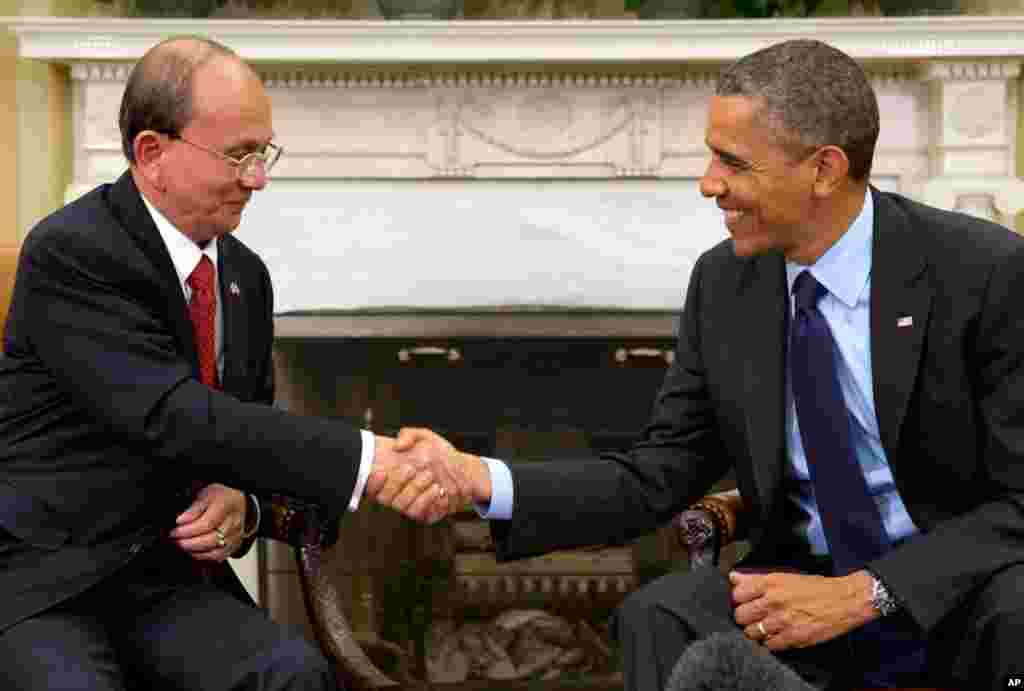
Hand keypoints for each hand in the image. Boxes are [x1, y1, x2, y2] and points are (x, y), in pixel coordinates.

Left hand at [170, 483, 247, 560]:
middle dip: (190, 543)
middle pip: (212, 539)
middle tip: (176, 541)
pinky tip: (194, 551)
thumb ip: (194, 508)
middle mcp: (234, 522)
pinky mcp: (235, 545)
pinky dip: (204, 556)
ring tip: (183, 546)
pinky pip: (219, 556)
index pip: (207, 523)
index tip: (174, 532)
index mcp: (227, 506)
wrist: (238, 501)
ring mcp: (236, 535)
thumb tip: (181, 520)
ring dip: (196, 551)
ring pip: (215, 551)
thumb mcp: (206, 494)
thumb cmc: (221, 497)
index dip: (188, 530)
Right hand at [364, 428, 487, 523]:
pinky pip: (419, 513)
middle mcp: (396, 494)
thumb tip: (398, 444)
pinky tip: (437, 488)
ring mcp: (410, 506)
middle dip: (396, 483)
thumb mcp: (425, 438)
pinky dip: (426, 500)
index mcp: (389, 478)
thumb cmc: (438, 453)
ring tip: (429, 476)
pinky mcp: (425, 515)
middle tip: (410, 468)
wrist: (464, 470)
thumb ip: (409, 435)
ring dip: (413, 490)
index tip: (380, 472)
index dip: (372, 483)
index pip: (371, 486)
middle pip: (384, 497)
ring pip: (401, 506)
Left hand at [729, 569, 877, 651]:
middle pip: (740, 616)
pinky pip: (769, 645)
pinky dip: (771, 643)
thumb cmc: (816, 587)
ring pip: (752, 632)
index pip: (737, 594)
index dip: (740, 599)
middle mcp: (774, 601)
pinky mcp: (794, 637)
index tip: (745, 602)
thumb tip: (733, 577)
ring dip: (756, 632)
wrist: (845, 601)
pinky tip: (778, 636)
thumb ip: (756, 578)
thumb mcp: (784, 577)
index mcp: (771, 583)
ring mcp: (783, 621)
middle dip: (745, 617)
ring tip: (765, 628)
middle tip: (754, 617)